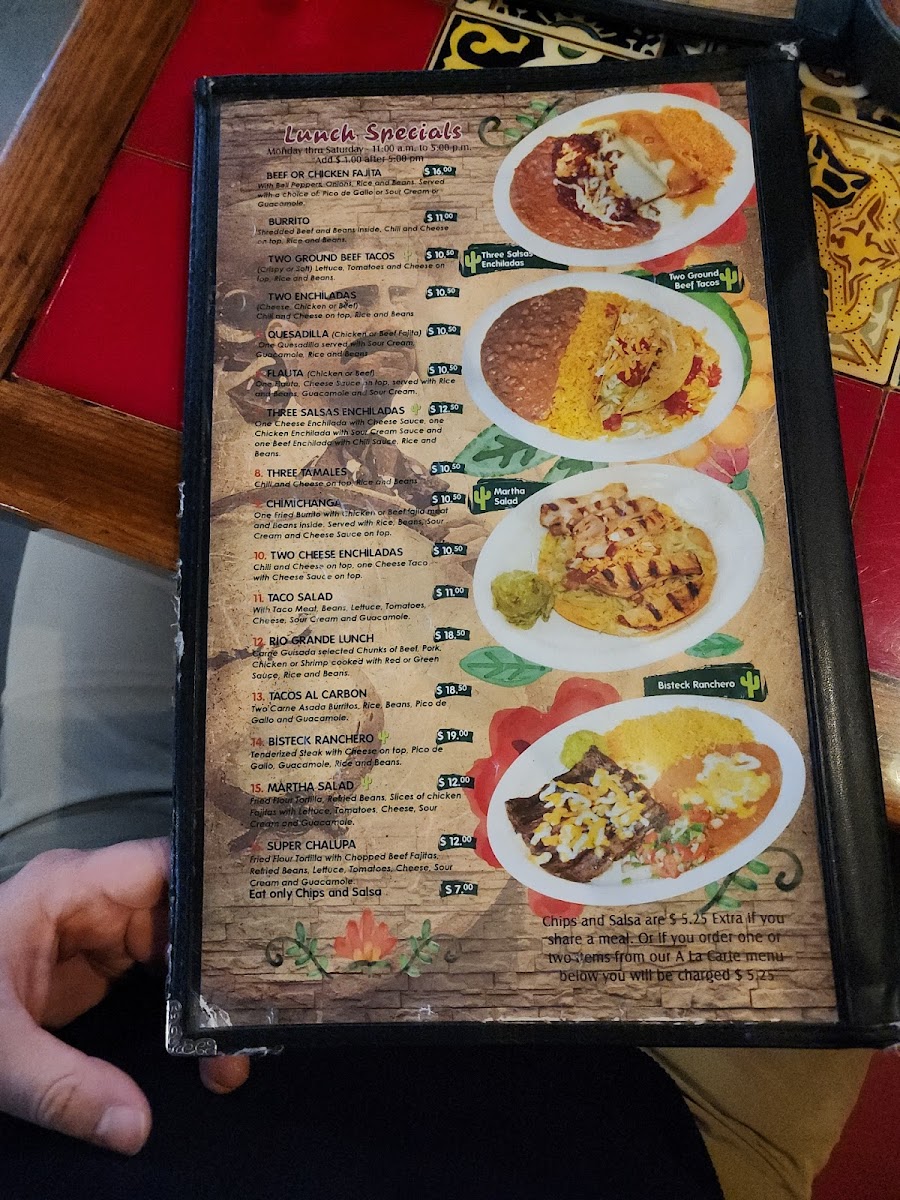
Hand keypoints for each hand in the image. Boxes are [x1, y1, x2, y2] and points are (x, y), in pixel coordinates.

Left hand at [0, 838, 249, 1153]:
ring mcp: (94, 932)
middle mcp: (92, 899)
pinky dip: (184, 1001)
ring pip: (175, 943)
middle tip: (265, 1003)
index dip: (218, 890)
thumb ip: (61, 1086)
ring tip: (242, 1033)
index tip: (266, 930)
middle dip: (223, 954)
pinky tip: (211, 1032)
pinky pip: (156, 973)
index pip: (165, 865)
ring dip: (208, 984)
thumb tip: (135, 1127)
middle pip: (181, 908)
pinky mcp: (93, 967)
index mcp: (71, 887)